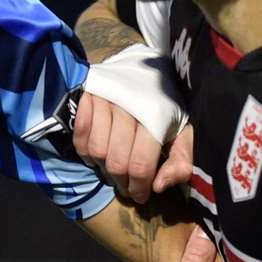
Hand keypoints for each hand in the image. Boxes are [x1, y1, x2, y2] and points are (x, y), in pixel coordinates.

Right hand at [72, 93, 193, 202]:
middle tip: (127, 186)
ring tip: (113, 168)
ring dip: (102, 168)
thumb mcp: (183, 132)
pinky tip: (98, 153)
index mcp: (156, 117)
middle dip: (121, 182)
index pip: (139, 165)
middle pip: (115, 162)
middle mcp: (128, 107)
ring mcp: (104, 100)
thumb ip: (180, 162)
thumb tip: (158, 186)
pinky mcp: (87, 95)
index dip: (139, 187)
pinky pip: (79, 135)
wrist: (146, 67)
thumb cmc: (166, 106)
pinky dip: (85, 151)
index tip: (141, 195)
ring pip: (95, 151)